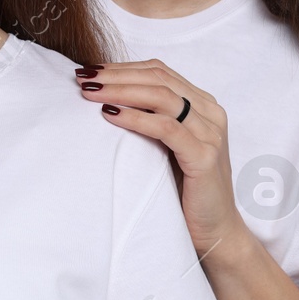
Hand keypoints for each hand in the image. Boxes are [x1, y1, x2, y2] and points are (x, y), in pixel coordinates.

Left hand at [74, 58, 249, 258]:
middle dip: (117, 76)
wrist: (215, 231)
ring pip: (161, 97)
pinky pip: (166, 128)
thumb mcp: (167, 146)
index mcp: (203, 105)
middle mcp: (211, 113)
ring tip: (91, 93)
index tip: (91, 71)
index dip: (123, 68)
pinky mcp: (204, 157)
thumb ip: (152, 119)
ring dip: (121, 91)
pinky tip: (111, 115)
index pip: (159, 72)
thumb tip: (106, 96)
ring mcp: (211, 134)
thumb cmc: (185, 189)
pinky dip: (136, 118)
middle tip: (83, 77)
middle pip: (159, 79)